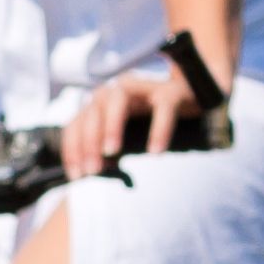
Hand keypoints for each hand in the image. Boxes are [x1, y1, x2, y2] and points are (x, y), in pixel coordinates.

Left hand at [59, 53, 220, 179]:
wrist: (190, 97)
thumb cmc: (151, 120)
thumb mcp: (126, 136)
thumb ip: (109, 151)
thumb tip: (96, 171)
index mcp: (100, 103)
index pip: (76, 125)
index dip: (73, 151)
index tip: (77, 175)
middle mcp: (115, 91)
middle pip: (92, 113)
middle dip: (88, 143)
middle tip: (93, 170)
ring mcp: (142, 88)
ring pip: (118, 100)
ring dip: (111, 127)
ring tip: (112, 152)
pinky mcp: (170, 92)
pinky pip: (163, 109)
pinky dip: (158, 131)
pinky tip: (155, 152)